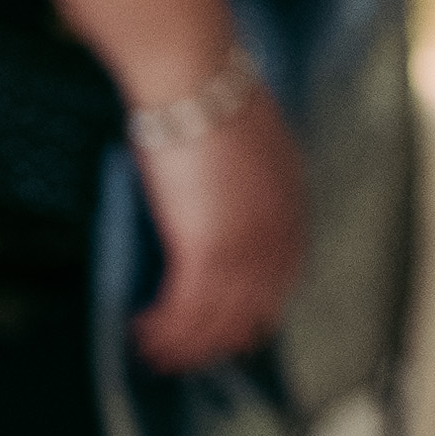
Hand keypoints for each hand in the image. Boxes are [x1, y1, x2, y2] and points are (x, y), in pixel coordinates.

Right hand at [128, 75, 306, 369]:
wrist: (196, 78)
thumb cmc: (209, 92)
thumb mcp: (248, 137)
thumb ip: (245, 172)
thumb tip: (222, 182)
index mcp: (291, 201)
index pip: (283, 273)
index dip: (259, 306)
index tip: (240, 326)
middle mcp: (275, 230)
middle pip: (254, 305)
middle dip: (222, 336)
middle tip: (193, 357)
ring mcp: (243, 243)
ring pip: (217, 315)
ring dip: (185, 342)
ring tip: (158, 355)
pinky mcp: (205, 250)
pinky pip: (185, 308)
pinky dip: (165, 329)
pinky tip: (143, 334)